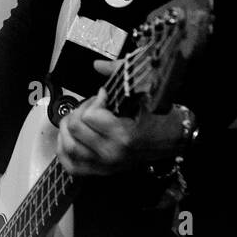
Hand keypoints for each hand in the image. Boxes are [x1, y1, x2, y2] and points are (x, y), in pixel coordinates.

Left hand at [55, 59, 184, 176]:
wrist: (173, 139)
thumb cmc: (159, 115)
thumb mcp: (143, 89)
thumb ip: (118, 73)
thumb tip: (96, 65)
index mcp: (124, 135)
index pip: (90, 116)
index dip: (95, 100)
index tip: (105, 96)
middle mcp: (112, 153)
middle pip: (75, 128)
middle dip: (80, 111)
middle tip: (93, 106)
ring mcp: (105, 165)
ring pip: (68, 146)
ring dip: (68, 128)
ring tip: (80, 119)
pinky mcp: (101, 171)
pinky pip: (71, 165)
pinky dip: (64, 151)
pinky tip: (69, 137)